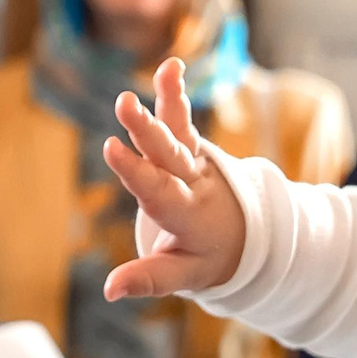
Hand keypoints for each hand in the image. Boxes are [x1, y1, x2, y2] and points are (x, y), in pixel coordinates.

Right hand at [102, 57, 247, 299]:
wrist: (247, 234)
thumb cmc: (207, 258)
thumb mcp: (183, 275)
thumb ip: (147, 279)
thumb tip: (108, 291)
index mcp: (187, 216)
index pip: (158, 191)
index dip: (136, 171)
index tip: (112, 148)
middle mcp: (192, 182)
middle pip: (168, 154)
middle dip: (147, 130)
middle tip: (125, 105)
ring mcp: (194, 161)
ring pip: (179, 131)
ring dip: (167, 103)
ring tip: (165, 71)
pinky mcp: (192, 147)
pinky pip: (183, 119)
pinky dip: (175, 94)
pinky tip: (171, 66)